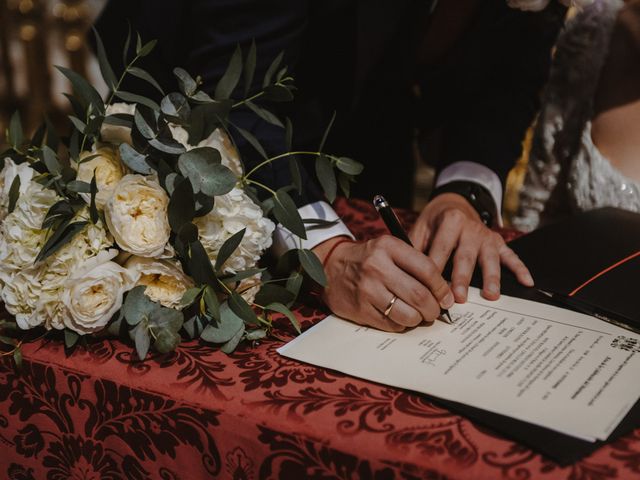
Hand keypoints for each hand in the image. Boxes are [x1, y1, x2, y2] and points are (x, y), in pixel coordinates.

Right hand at [313, 236, 454, 331]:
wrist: (330, 267)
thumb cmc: (368, 259)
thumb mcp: (388, 249)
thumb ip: (414, 264)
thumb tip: (443, 292)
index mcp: (388, 247)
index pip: (426, 269)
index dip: (442, 288)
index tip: (447, 297)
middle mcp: (377, 267)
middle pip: (419, 295)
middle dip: (433, 308)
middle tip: (435, 311)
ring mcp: (367, 290)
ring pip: (407, 314)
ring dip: (419, 319)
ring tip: (418, 315)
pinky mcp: (360, 309)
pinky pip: (392, 324)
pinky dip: (401, 324)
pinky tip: (399, 317)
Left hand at [409, 193, 533, 302]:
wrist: (455, 202)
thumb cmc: (435, 221)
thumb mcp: (422, 227)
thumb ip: (415, 247)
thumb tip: (407, 272)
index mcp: (451, 221)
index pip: (442, 248)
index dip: (435, 269)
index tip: (430, 289)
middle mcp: (471, 228)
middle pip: (466, 256)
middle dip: (462, 278)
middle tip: (458, 298)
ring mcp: (487, 236)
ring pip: (490, 259)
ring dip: (491, 278)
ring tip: (490, 296)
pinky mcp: (498, 243)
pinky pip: (511, 256)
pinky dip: (520, 269)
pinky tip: (527, 282)